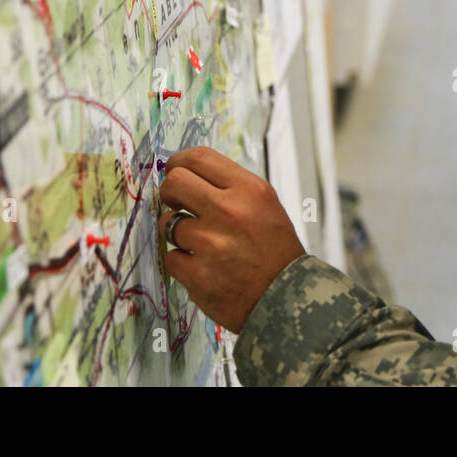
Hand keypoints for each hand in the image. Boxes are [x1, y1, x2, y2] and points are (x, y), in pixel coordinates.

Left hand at [157, 146, 305, 331]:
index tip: (174, 171)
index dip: (178, 162)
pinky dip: (183, 262)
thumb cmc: (275, 249)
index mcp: (248, 190)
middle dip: (170, 192)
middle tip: (177, 203)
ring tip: (200, 243)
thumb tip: (187, 173)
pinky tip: (203, 266)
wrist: (288, 298)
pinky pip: (171, 257)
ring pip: (168, 224)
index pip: (199, 158)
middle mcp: (229, 211)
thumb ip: (230, 186)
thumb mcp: (265, 204)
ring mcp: (211, 244)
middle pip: (174, 183)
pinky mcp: (198, 275)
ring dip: (178, 232)